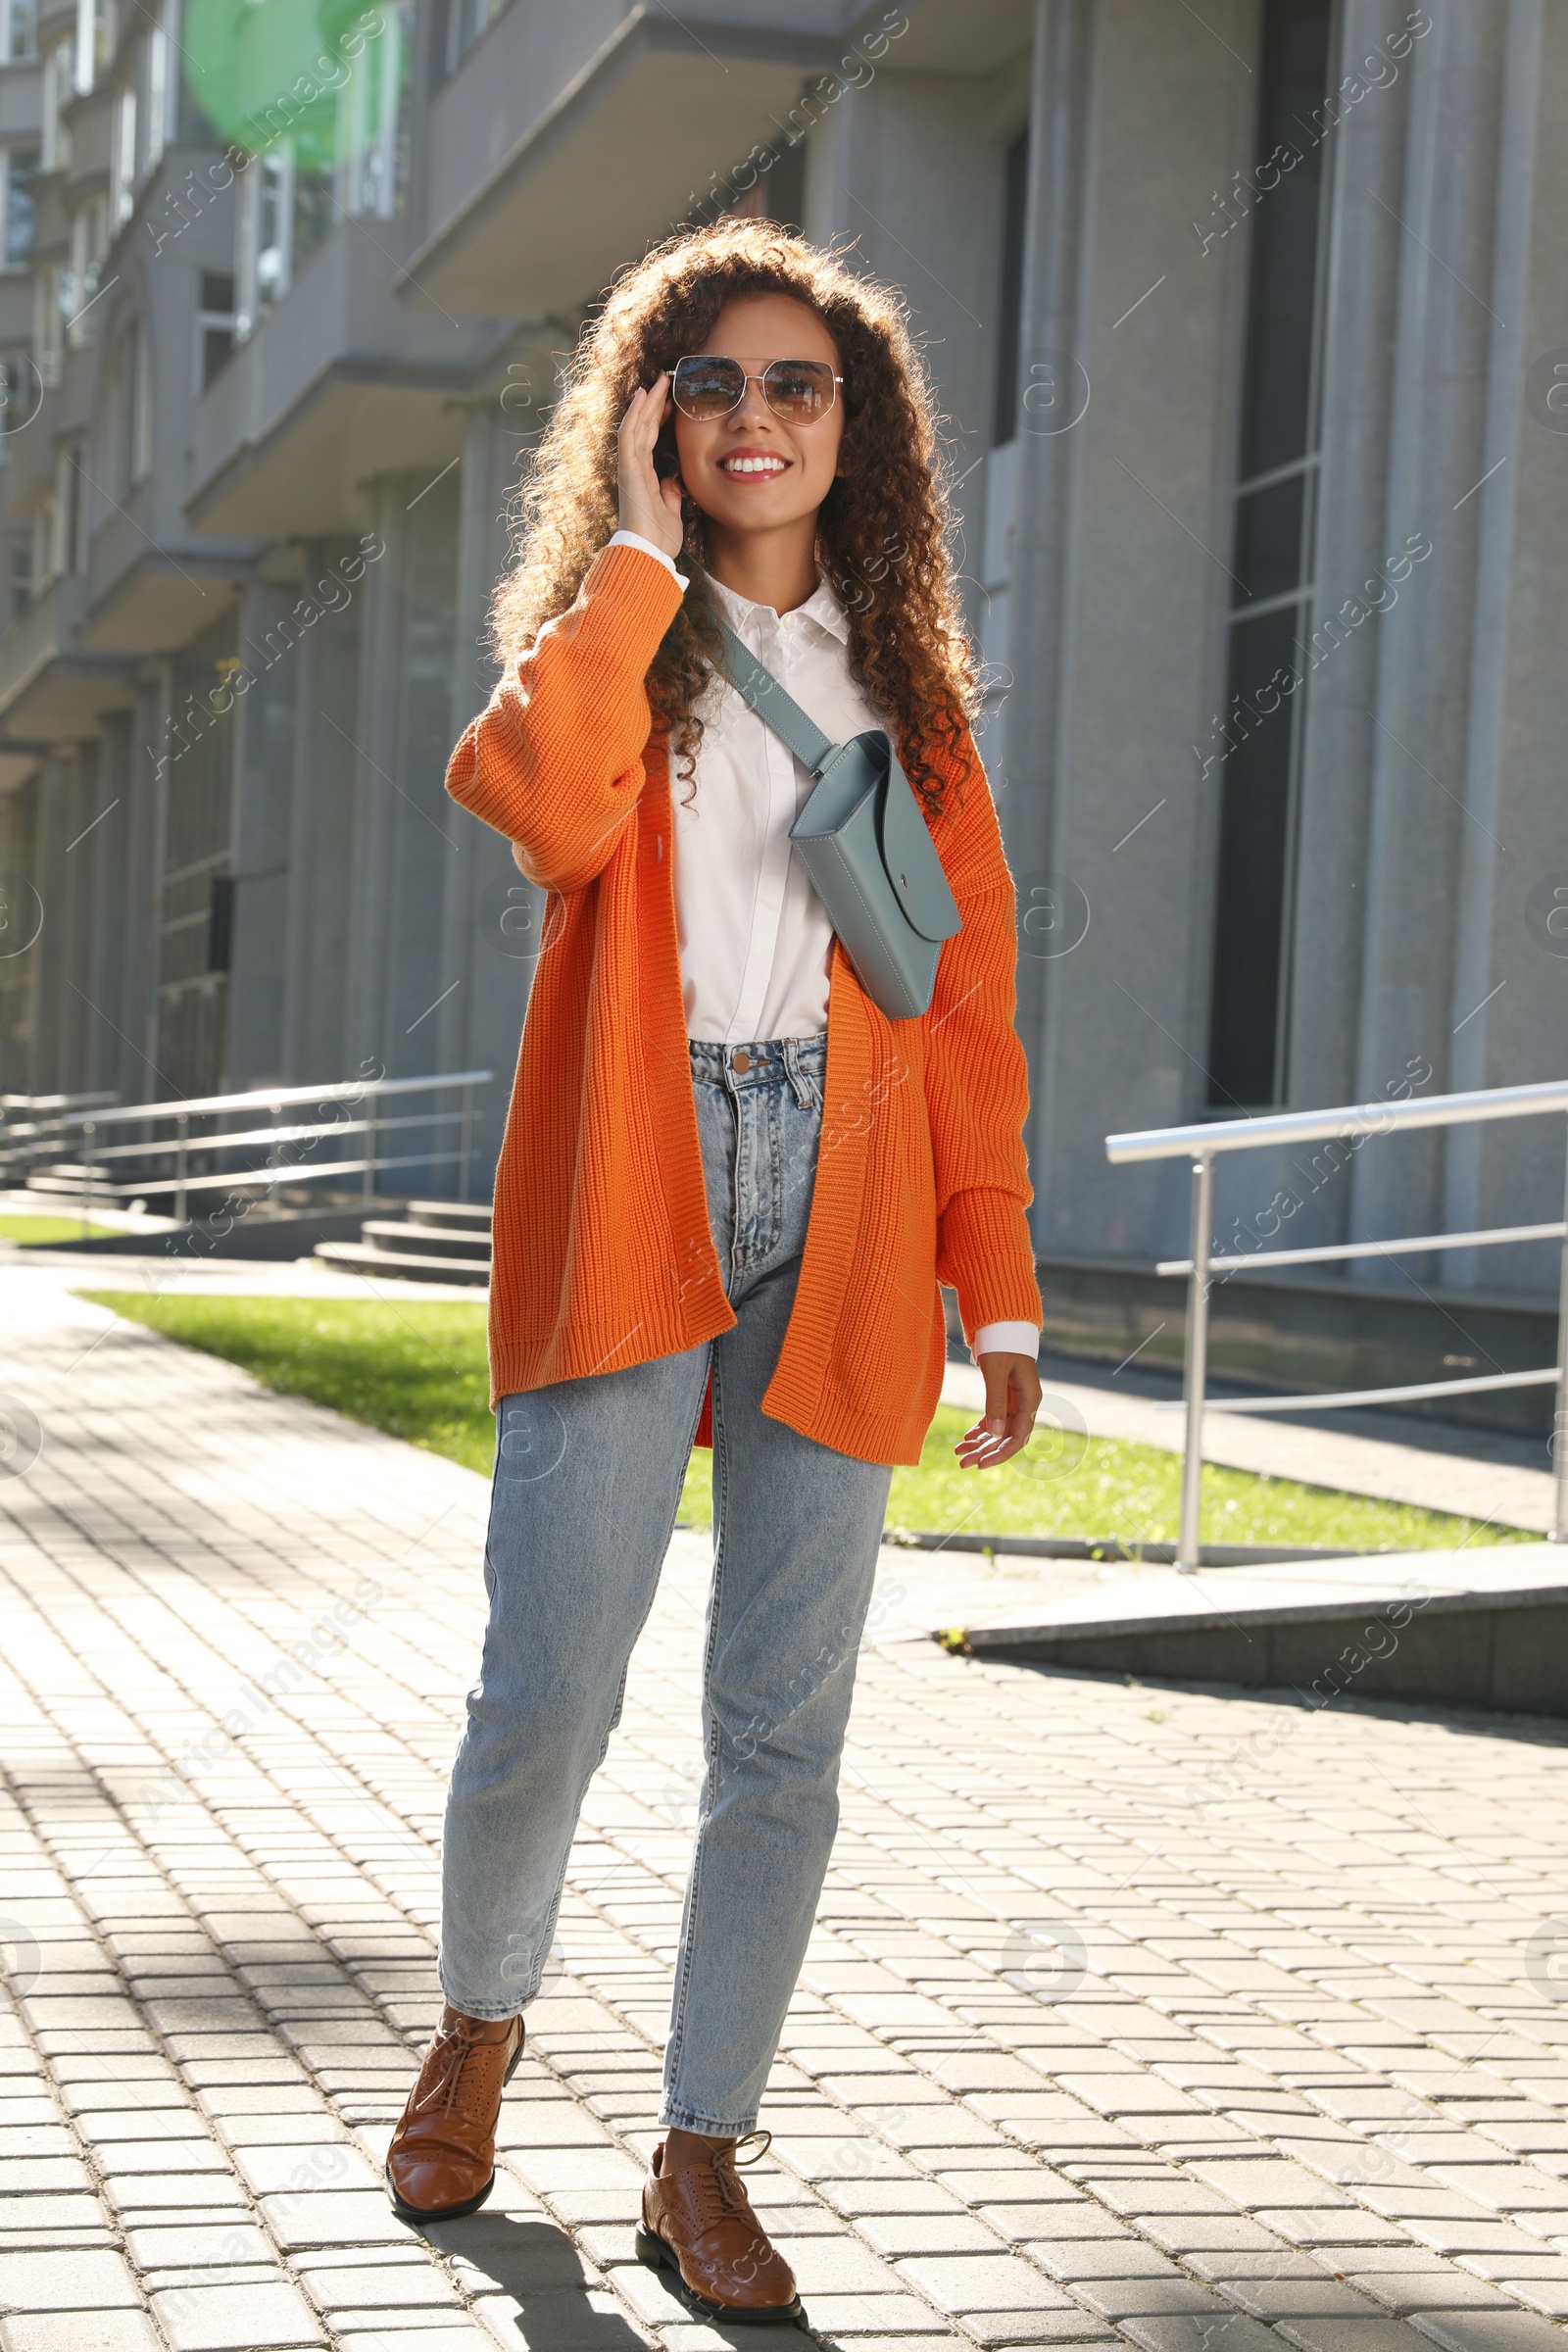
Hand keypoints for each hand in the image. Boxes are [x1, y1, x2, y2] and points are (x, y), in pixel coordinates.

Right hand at [617, 373, 683, 558]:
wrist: (649, 554)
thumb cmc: (659, 540)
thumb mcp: (671, 513)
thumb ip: (670, 495)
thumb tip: (672, 482)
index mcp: (645, 477)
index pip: (651, 440)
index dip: (660, 419)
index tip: (672, 403)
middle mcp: (634, 468)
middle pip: (643, 427)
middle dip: (654, 403)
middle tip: (665, 381)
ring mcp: (629, 467)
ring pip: (636, 425)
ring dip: (647, 402)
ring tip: (658, 380)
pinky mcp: (627, 469)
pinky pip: (629, 435)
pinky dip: (634, 414)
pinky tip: (642, 396)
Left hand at [954, 1350, 1041, 1469]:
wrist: (1002, 1322)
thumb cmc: (1002, 1343)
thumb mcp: (997, 1371)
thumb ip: (996, 1401)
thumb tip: (995, 1433)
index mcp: (1030, 1399)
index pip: (1018, 1436)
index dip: (1000, 1453)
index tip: (981, 1465)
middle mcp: (1025, 1403)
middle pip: (1006, 1437)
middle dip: (984, 1451)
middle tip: (962, 1463)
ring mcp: (1015, 1400)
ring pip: (998, 1430)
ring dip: (980, 1443)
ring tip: (959, 1454)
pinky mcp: (1005, 1396)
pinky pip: (993, 1418)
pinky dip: (980, 1429)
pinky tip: (966, 1439)